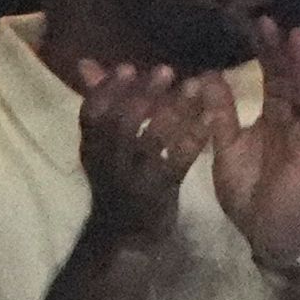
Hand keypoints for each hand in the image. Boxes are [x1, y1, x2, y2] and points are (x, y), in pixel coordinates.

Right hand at [70, 60, 210, 244]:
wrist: (126, 236)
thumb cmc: (118, 180)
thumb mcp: (104, 146)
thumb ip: (101, 103)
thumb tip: (87, 62)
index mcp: (92, 148)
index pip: (91, 116)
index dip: (106, 92)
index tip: (127, 67)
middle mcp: (108, 162)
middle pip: (121, 125)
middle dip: (143, 95)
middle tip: (167, 70)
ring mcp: (134, 178)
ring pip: (152, 141)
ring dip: (174, 111)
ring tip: (195, 86)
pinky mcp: (161, 192)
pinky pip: (178, 162)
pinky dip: (194, 139)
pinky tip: (212, 120)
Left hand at [209, 17, 299, 264]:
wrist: (264, 229)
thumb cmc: (247, 192)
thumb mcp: (224, 147)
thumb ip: (220, 113)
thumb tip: (207, 75)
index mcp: (267, 120)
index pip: (268, 79)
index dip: (262, 54)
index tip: (255, 25)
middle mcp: (287, 121)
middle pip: (286, 79)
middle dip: (279, 51)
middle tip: (270, 21)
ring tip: (296, 37)